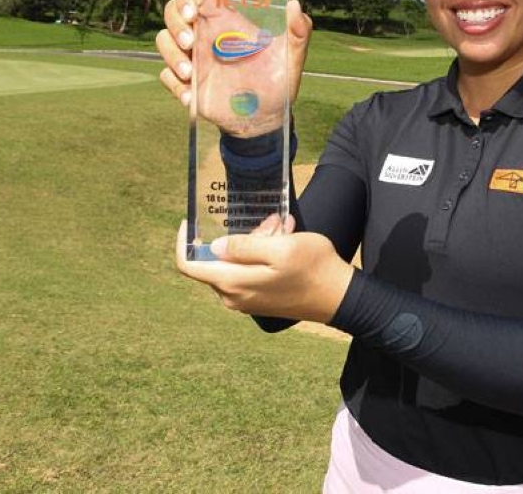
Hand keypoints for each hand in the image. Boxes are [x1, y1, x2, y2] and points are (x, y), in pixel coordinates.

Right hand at [156, 0, 311, 135]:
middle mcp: (206, 36)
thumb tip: (295, 4)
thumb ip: (298, 31)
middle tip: (190, 44)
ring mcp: (194, 59)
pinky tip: (191, 97)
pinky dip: (174, 85)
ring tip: (191, 75)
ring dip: (172, 56)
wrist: (265, 119)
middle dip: (175, 24)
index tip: (193, 12)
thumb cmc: (278, 81)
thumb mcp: (292, 57)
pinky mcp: (187, 83)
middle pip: (172, 12)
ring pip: (163, 41)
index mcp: (226, 21)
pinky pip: (166, 77)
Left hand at [174, 216, 353, 322]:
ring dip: (250, 243)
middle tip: (265, 222)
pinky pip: (246, 272)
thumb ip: (245, 246)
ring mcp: (245, 301)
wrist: (339, 298)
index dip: (184, 242)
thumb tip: (215, 246)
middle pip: (215, 261)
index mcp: (233, 283)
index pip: (188, 266)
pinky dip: (258, 254)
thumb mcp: (282, 248)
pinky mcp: (258, 300)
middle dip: (232, 236)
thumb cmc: (313, 268)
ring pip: (232, 264)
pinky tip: (282, 243)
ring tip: (280, 229)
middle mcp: (232, 296)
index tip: (190, 222)